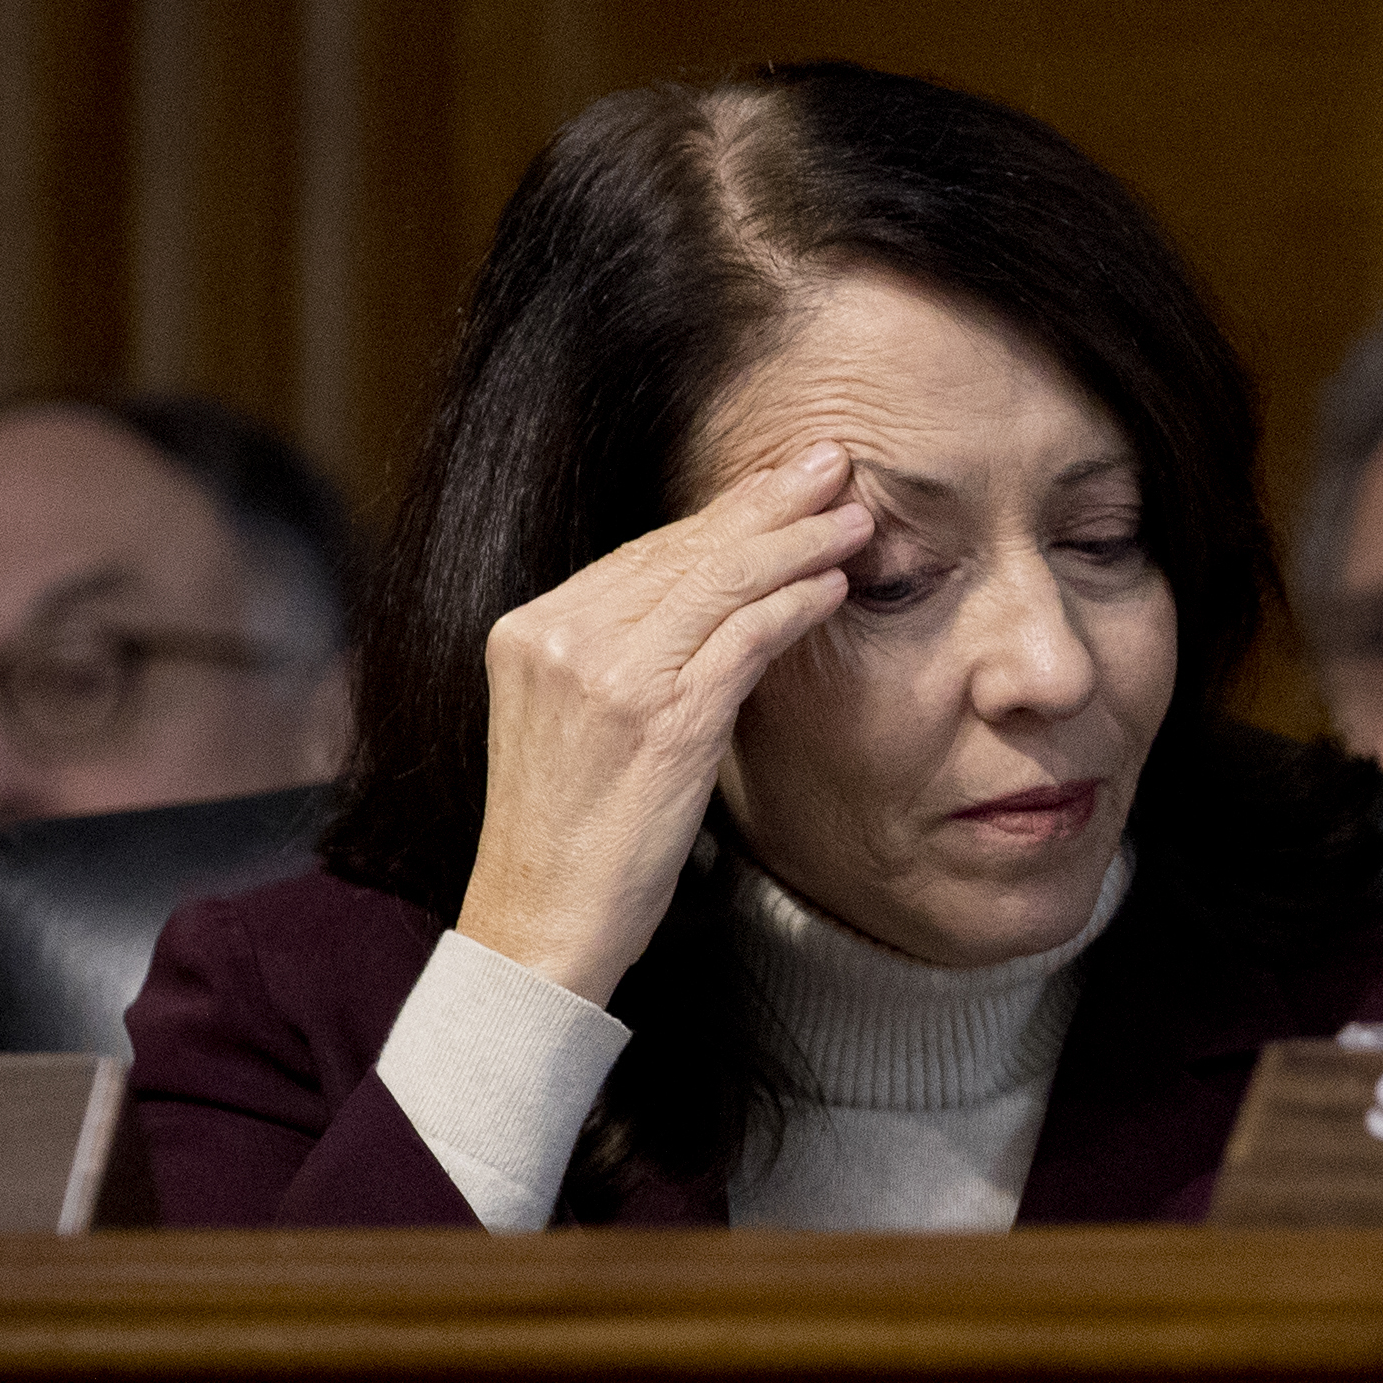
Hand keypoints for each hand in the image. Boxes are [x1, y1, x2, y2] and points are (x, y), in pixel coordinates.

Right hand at [453, 441, 870, 1004]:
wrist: (540, 921)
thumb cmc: (572, 834)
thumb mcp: (576, 722)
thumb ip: (624, 654)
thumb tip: (711, 597)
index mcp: (527, 630)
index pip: (643, 554)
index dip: (720, 514)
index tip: (778, 482)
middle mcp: (558, 638)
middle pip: (683, 551)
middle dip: (766, 502)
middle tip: (832, 461)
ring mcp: (606, 676)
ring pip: (719, 583)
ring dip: (797, 543)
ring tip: (855, 517)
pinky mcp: (660, 719)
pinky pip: (742, 640)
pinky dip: (794, 606)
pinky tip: (836, 587)